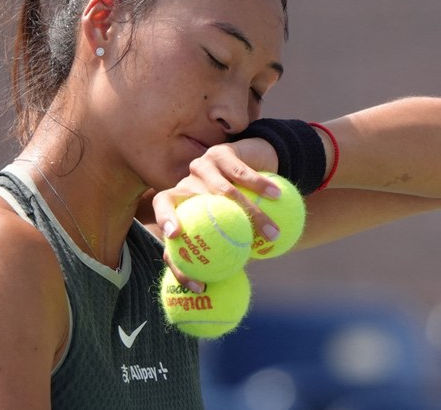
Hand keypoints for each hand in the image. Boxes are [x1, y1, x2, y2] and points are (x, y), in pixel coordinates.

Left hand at [153, 138, 281, 291]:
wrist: (248, 164)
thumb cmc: (236, 207)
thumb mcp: (228, 228)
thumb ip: (223, 250)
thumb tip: (227, 286)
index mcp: (178, 204)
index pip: (163, 220)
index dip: (163, 229)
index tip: (176, 244)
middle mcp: (184, 185)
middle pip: (195, 208)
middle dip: (213, 229)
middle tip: (220, 241)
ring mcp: (200, 167)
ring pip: (224, 193)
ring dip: (252, 214)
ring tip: (273, 233)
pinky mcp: (220, 153)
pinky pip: (242, 173)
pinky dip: (261, 186)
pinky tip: (277, 195)